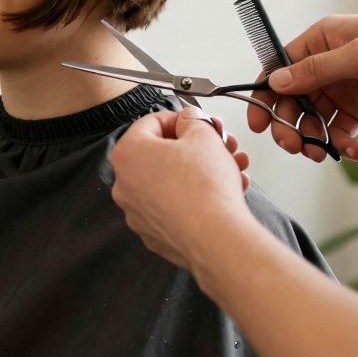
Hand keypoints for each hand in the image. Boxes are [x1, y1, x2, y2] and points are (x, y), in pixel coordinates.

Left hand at [110, 106, 251, 268]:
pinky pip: (175, 206)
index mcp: (127, 155)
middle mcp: (125, 185)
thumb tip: (188, 119)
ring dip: (202, 171)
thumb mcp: (203, 135)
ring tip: (232, 168)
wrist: (217, 238)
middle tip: (220, 145)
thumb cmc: (205, 188)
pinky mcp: (155, 233)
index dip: (180, 119)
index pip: (150, 123)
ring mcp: (138, 213)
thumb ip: (192, 120)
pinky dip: (195, 197)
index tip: (197, 122)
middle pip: (162, 154)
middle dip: (196, 147)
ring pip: (171, 181)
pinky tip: (223, 193)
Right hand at [247, 14, 357, 162]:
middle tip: (293, 145)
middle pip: (292, 99)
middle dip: (290, 124)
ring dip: (314, 138)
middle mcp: (328, 65)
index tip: (260, 121)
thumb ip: (315, 71)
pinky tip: (352, 151)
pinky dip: (340, 144)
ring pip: (313, 119)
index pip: (279, 68)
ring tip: (323, 152)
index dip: (265, 95)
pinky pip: (339, 131)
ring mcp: (345, 89)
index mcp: (321, 41)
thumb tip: (275, 81)